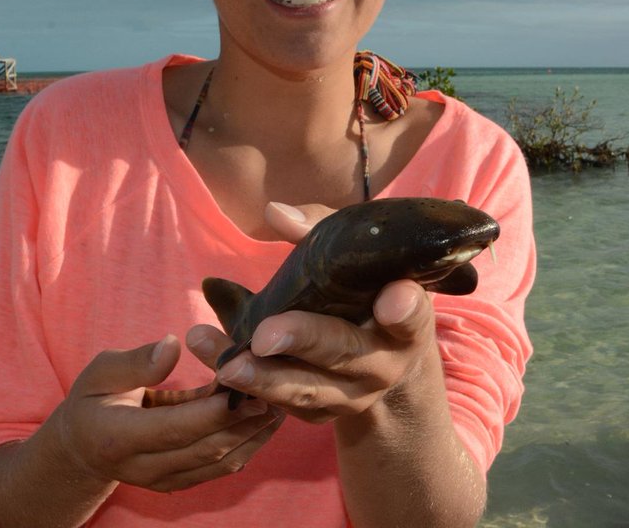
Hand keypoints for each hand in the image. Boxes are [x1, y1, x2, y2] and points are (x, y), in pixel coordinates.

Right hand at [50, 335, 283, 492]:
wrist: (81, 449)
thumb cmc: (91, 401)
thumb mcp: (100, 372)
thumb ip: (137, 362)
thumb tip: (172, 345)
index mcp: (119, 438)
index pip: (176, 428)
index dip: (215, 410)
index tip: (247, 385)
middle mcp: (143, 468)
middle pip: (205, 448)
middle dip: (244, 420)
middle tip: (275, 389)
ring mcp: (163, 482)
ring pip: (219, 463)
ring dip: (253, 434)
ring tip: (279, 401)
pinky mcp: (179, 484)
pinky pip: (219, 470)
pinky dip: (247, 445)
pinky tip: (265, 421)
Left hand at [187, 202, 440, 423]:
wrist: (382, 358)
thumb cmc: (366, 289)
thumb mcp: (355, 256)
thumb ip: (321, 231)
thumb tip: (276, 214)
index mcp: (405, 320)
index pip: (413, 315)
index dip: (404, 309)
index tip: (391, 298)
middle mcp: (384, 363)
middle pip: (344, 353)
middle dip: (303, 342)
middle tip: (264, 336)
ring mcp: (353, 395)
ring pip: (307, 390)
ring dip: (262, 378)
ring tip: (224, 363)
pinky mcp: (321, 414)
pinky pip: (283, 407)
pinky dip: (248, 388)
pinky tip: (215, 365)